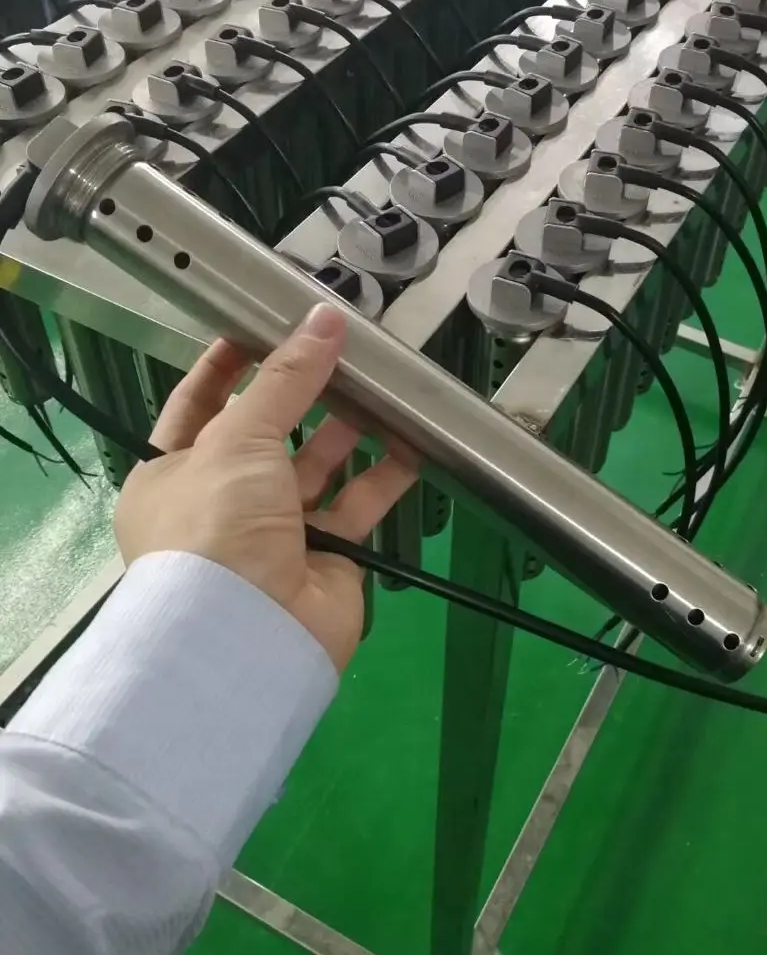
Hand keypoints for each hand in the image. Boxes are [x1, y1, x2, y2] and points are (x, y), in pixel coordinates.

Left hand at [115, 304, 415, 670]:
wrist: (248, 635)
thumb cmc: (217, 526)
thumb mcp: (238, 438)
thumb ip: (284, 379)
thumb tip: (323, 319)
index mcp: (168, 474)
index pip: (197, 404)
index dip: (228, 365)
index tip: (263, 326)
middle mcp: (218, 503)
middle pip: (264, 434)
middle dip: (300, 394)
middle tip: (339, 351)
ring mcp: (272, 533)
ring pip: (315, 468)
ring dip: (347, 429)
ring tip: (379, 387)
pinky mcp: (324, 558)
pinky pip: (356, 506)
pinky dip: (383, 475)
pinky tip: (410, 442)